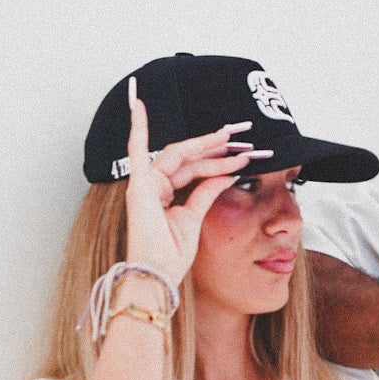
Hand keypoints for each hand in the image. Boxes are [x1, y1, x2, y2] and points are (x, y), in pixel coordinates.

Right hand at [122, 79, 270, 286]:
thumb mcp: (195, 216)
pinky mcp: (139, 186)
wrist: (157, 274)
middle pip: (188, 158)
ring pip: (179, 155)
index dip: (218, 160)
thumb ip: (207, 191)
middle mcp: (152, 186)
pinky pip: (136, 150)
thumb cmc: (170, 255)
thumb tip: (227, 174)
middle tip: (240, 135)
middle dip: (215, 146)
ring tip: (230, 136)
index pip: (194, 169)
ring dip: (205, 144)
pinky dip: (137, 127)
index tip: (242, 155)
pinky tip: (138, 105)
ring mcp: (144, 184)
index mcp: (163, 195)